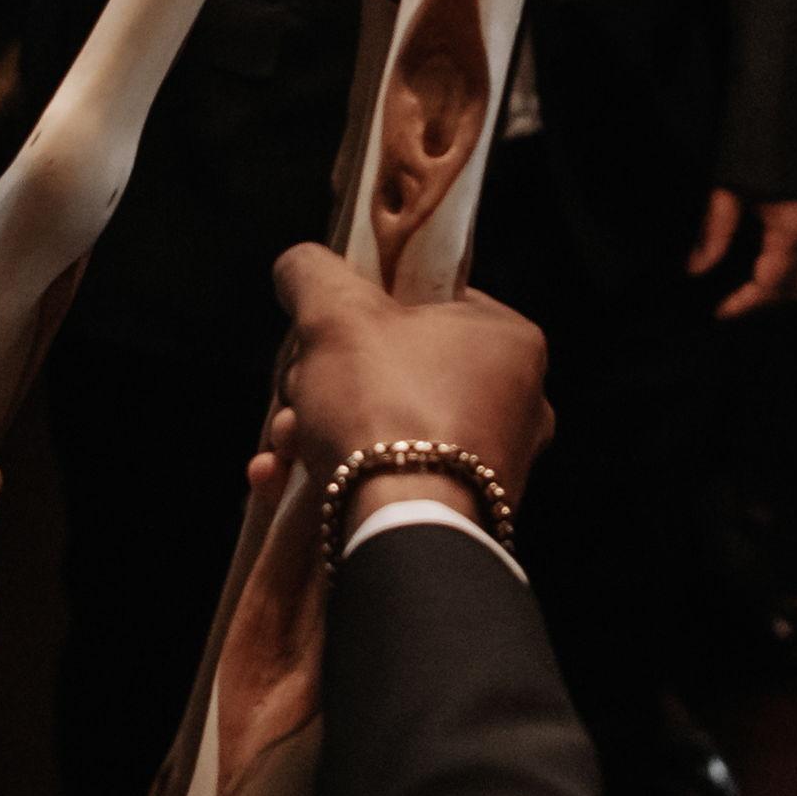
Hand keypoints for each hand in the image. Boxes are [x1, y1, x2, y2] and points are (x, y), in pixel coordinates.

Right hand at [256, 241, 550, 516]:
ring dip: (319, 431)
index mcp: (509, 342)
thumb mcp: (335, 316)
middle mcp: (516, 404)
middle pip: (396, 371)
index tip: (323, 333)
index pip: (430, 302)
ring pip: (386, 429)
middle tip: (295, 397)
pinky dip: (336, 477)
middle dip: (326, 385)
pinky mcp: (462, 517)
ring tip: (283, 447)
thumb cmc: (383, 407)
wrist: (401, 531)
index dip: (365, 310)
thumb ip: (314, 274)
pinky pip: (391, 479)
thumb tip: (299, 264)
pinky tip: (280, 479)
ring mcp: (492, 468)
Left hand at [690, 184, 796, 320]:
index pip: (770, 285)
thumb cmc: (763, 143)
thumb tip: (695, 269)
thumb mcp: (730, 187)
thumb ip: (713, 231)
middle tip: (734, 303)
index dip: (744, 303)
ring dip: (783, 288)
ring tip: (751, 287)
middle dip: (765, 301)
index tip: (720, 312)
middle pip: (796, 288)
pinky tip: (775, 260)